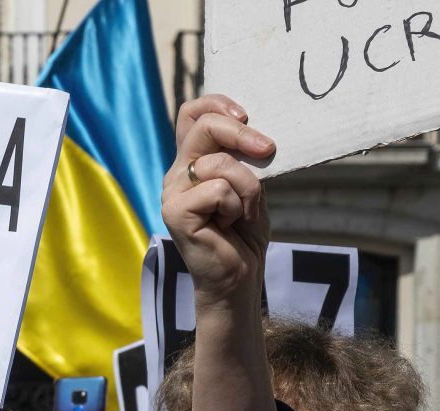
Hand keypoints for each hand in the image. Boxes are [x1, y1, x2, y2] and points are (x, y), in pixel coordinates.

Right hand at [165, 95, 274, 310]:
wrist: (238, 277)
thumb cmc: (244, 233)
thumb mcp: (249, 184)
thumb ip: (241, 157)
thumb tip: (249, 127)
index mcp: (190, 163)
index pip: (191, 114)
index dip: (216, 103)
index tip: (246, 115)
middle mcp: (176, 175)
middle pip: (204, 127)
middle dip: (242, 134)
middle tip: (268, 150)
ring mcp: (172, 194)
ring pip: (220, 163)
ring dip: (246, 187)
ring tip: (241, 212)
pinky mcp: (175, 213)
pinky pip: (218, 189)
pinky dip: (236, 206)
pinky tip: (228, 225)